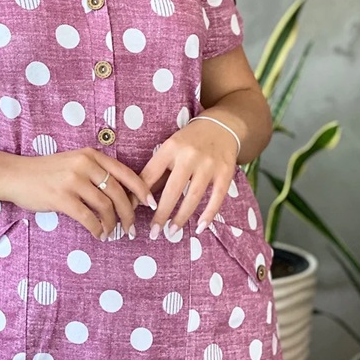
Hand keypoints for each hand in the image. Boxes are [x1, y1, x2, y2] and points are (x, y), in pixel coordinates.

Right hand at [1, 148, 155, 241]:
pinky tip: (98, 234)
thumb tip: (124, 196)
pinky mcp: (62, 197)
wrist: (16, 175)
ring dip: (112, 224)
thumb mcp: (74, 163)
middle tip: (130, 229)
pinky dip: (97, 229)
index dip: (142, 190)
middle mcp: (85, 165)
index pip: (125, 173)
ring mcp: (73, 181)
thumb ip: (96, 173)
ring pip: (105, 207)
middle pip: (118, 193)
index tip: (150, 204)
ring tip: (112, 233)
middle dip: (128, 214)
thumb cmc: (46, 172)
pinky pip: (88, 218)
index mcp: (91, 155)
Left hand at [135, 119, 239, 238]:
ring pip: (193, 196)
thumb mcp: (170, 148)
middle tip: (154, 232)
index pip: (151, 173)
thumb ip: (157, 171)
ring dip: (182, 217)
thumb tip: (138, 199)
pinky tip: (200, 228)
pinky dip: (209, 214)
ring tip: (172, 232)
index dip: (142, 194)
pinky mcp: (225, 172)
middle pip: (173, 190)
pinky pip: (217, 197)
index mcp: (171, 147)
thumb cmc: (189, 141)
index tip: (134, 211)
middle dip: (162, 213)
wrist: (221, 126)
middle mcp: (189, 155)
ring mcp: (209, 164)